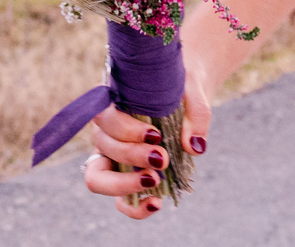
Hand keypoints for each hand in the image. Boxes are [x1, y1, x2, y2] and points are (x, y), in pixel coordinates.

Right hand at [83, 64, 211, 219]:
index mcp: (111, 102)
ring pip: (99, 177)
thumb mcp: (191, 89)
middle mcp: (105, 129)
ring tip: (155, 180)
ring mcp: (112, 156)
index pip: (103, 118)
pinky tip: (156, 203)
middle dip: (130, 155)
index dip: (125, 130)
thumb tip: (193, 147)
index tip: (155, 135)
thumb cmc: (180, 86)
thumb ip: (195, 113)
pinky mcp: (126, 176)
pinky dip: (134, 207)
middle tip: (161, 157)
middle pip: (103, 146)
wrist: (184, 94)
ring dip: (126, 183)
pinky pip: (120, 200)